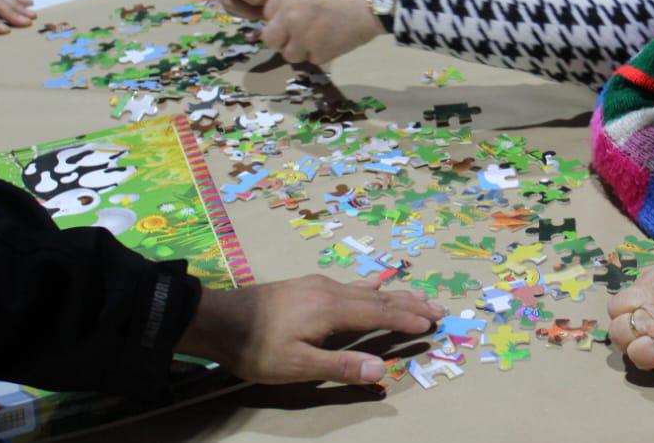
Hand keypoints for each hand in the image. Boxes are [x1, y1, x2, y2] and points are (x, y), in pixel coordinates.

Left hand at [176, 275, 443, 384]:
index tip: (432, 324)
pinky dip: (372, 290)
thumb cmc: (256, 347)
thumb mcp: (296, 365)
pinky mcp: (307, 286)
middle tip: (438, 309)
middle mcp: (330, 290)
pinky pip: (351, 286)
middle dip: (409, 304)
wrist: (216, 319)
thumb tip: (382, 367)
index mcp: (332, 308)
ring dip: (394, 296)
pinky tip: (373, 287)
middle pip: (378, 297)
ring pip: (366, 289)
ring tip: (417, 297)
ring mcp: (318, 285)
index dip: (407, 319)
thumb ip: (341, 365)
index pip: (380, 313)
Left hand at [260, 0, 396, 65]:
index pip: (267, 15)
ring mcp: (304, 38)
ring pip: (289, 54)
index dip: (280, 17)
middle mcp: (289, 18)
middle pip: (271, 39)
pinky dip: (322, 54)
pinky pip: (313, 60)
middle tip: (299, 34)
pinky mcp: (323, 53)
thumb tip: (294, 8)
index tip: (292, 17)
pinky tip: (334, 42)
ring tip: (318, 40)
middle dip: (282, 38)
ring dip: (300, 49)